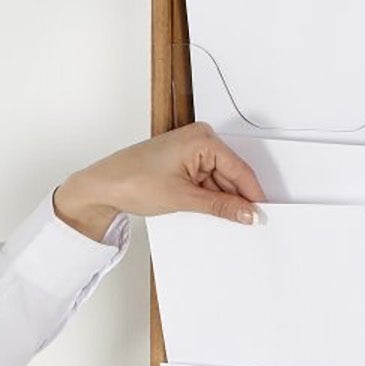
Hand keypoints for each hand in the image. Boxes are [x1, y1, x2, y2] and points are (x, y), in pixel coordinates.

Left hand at [53, 121, 266, 239]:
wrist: (103, 187)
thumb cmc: (133, 180)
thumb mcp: (183, 198)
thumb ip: (220, 206)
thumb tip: (247, 213)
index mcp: (203, 139)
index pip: (239, 170)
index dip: (252, 195)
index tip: (261, 216)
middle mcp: (199, 140)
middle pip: (231, 175)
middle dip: (235, 200)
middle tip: (245, 225)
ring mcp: (191, 151)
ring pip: (219, 181)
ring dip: (220, 201)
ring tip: (219, 221)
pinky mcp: (183, 163)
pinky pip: (205, 182)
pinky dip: (208, 198)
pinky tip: (207, 212)